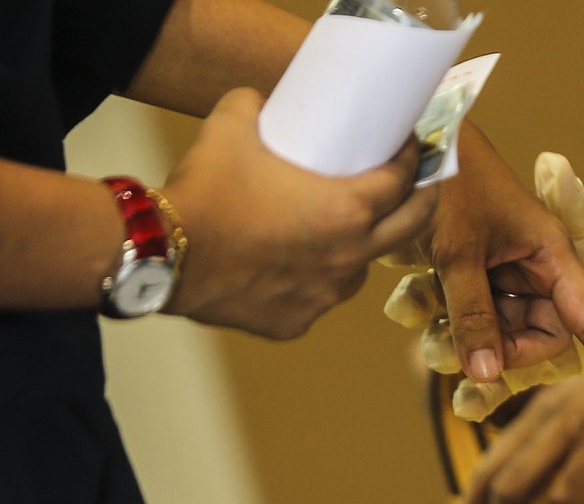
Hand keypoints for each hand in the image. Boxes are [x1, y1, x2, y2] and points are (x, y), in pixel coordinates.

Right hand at [161, 87, 436, 338]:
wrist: (162, 254)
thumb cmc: (205, 191)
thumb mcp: (232, 125)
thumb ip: (256, 105)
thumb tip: (264, 103)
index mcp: (348, 210)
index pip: (403, 181)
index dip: (413, 157)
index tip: (411, 145)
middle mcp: (349, 257)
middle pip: (410, 228)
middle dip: (421, 200)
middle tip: (416, 184)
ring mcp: (325, 295)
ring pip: (361, 268)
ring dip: (363, 246)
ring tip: (344, 227)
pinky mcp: (297, 321)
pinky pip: (318, 296)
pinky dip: (315, 278)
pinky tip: (296, 264)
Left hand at [384, 126, 583, 420]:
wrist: (412, 138)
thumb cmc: (450, 182)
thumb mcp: (460, 253)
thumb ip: (473, 316)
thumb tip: (486, 377)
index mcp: (548, 256)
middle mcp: (527, 269)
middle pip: (528, 336)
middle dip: (494, 347)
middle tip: (459, 344)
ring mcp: (495, 272)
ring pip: (487, 329)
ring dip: (453, 329)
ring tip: (425, 304)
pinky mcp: (461, 272)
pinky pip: (454, 311)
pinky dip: (430, 308)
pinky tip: (412, 291)